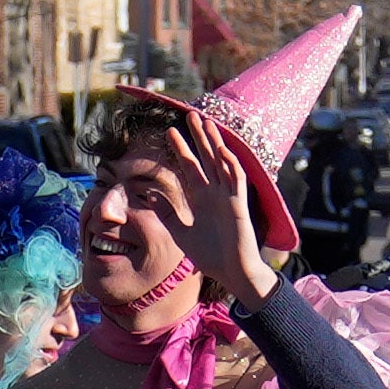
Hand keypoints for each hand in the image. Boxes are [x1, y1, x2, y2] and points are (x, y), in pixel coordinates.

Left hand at [136, 112, 276, 307]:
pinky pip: (237, 181)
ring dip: (216, 144)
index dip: (181, 149)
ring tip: (207, 123)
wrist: (231, 274)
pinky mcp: (240, 206)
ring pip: (222, 163)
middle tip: (190, 114)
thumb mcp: (180, 233)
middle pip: (206, 158)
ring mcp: (229, 197)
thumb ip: (167, 214)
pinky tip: (223, 151)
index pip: (190, 167)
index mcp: (202, 198)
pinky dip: (231, 166)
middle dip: (199, 137)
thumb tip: (149, 195)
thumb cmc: (210, 255)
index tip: (169, 132)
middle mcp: (216, 193)